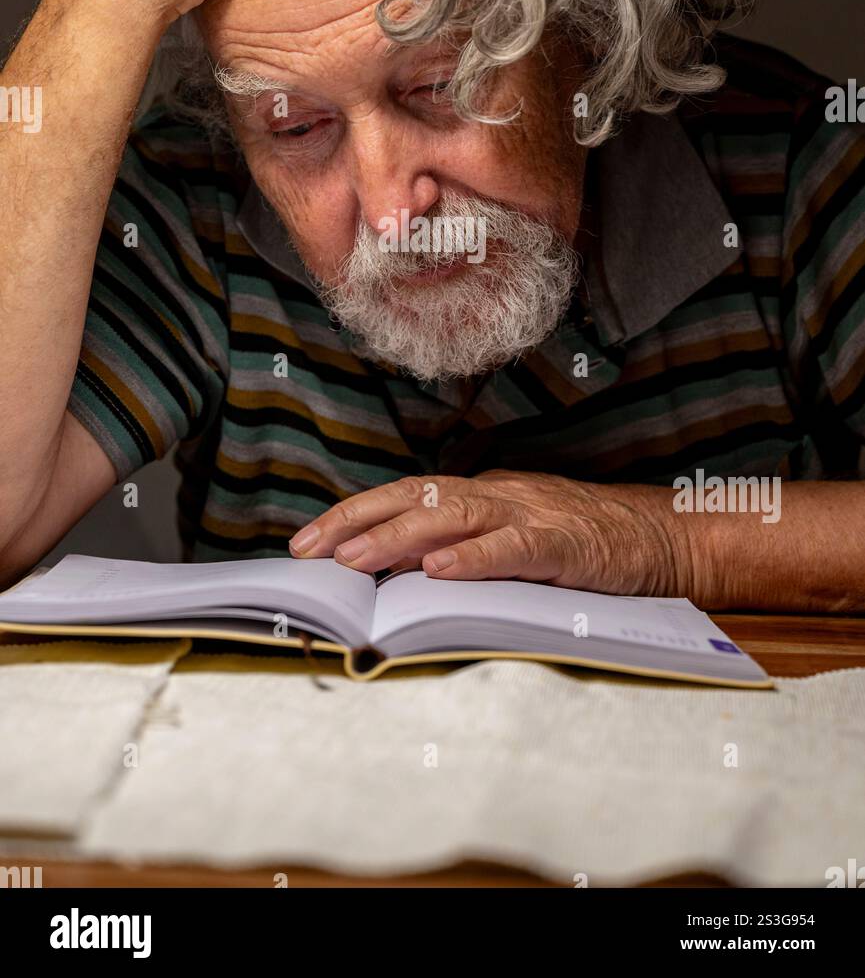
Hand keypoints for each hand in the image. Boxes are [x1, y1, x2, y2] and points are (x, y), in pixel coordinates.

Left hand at [289, 470, 694, 595]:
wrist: (663, 536)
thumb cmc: (583, 545)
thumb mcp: (513, 541)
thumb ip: (462, 547)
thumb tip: (394, 569)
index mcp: (483, 495)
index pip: (407, 496)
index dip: (355, 515)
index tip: (308, 543)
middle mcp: (499, 495)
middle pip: (417, 497)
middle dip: (358, 521)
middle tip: (309, 550)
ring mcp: (531, 515)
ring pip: (454, 516)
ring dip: (399, 536)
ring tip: (355, 559)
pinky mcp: (563, 544)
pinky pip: (511, 549)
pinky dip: (473, 557)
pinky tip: (438, 571)